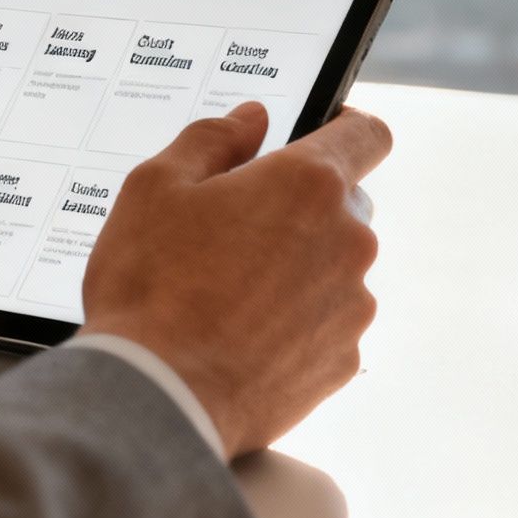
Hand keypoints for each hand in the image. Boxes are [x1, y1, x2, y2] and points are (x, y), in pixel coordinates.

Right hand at [78, 102, 391, 457]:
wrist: (158, 398)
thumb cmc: (151, 287)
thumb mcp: (155, 188)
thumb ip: (212, 139)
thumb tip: (251, 119)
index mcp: (308, 184)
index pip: (367, 134)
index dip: (345, 128)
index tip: (321, 135)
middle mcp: (348, 240)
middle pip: (342, 205)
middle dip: (298, 209)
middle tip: (233, 232)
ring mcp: (351, 305)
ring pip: (333, 268)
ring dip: (297, 270)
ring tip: (228, 296)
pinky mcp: (342, 360)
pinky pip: (326, 325)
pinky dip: (294, 324)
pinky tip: (241, 337)